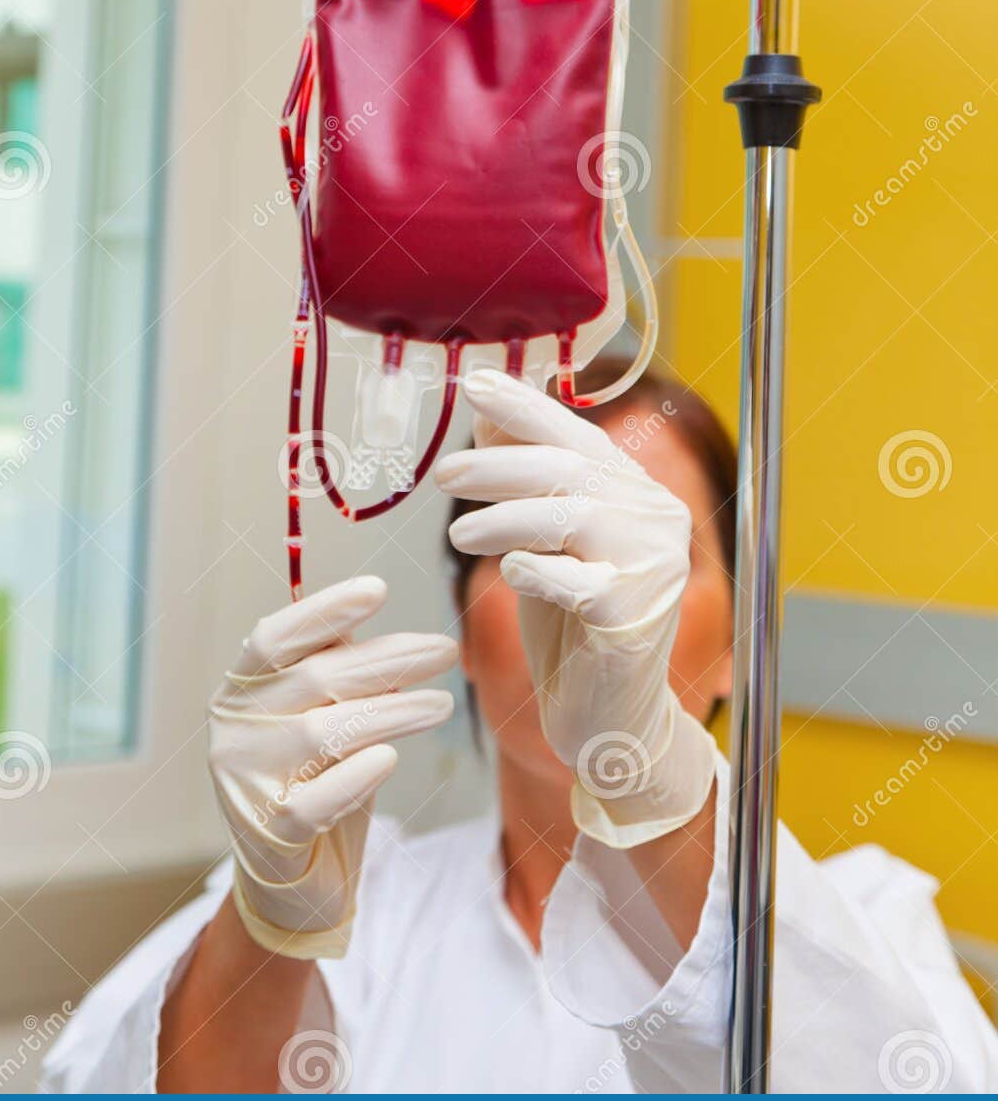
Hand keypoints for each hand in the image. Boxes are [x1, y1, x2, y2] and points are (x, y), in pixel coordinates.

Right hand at [208, 576, 456, 956]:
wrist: (293, 880)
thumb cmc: (316, 780)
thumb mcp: (325, 717)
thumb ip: (339, 675)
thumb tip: (383, 629)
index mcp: (241, 691)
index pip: (274, 638)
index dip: (324, 611)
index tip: (378, 590)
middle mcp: (234, 731)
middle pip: (314, 679)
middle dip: (388, 659)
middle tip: (446, 649)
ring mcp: (246, 783)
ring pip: (323, 734)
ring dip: (392, 713)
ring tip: (443, 705)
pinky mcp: (268, 836)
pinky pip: (314, 800)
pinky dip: (354, 776)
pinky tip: (388, 759)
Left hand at [435, 370, 715, 847]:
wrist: (612, 717)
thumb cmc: (573, 628)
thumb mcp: (546, 548)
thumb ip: (528, 487)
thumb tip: (488, 416)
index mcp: (638, 494)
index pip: (578, 435)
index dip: (524, 406)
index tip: (472, 383)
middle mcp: (656, 519)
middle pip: (568, 471)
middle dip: (497, 465)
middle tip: (444, 475)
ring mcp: (652, 567)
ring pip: (568, 516)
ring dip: (500, 518)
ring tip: (458, 534)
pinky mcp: (634, 615)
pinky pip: (576, 580)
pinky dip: (536, 571)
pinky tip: (510, 573)